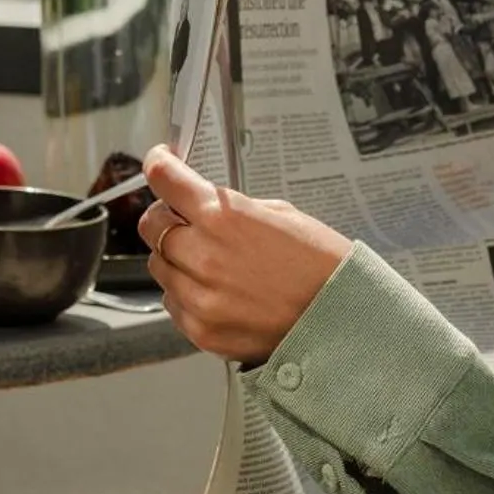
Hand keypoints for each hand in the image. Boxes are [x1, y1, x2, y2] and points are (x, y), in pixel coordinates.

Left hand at [138, 146, 350, 364]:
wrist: (342, 320)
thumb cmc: (320, 265)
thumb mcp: (280, 214)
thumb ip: (231, 206)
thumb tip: (201, 202)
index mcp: (223, 216)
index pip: (164, 178)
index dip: (159, 165)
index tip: (160, 163)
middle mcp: (203, 255)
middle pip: (150, 225)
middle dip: (166, 216)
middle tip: (187, 221)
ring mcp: (199, 297)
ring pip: (158, 266)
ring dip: (176, 258)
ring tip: (212, 263)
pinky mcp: (201, 330)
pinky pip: (172, 303)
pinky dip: (186, 294)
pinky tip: (218, 292)